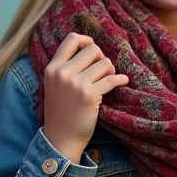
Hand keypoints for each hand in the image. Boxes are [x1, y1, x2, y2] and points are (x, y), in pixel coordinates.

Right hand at [42, 32, 128, 162]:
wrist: (61, 138)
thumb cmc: (61, 111)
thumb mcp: (54, 84)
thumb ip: (65, 67)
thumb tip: (90, 48)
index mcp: (53, 68)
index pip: (71, 39)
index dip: (86, 40)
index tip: (93, 52)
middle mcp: (63, 73)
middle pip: (92, 49)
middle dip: (101, 58)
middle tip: (102, 71)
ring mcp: (76, 84)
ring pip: (104, 62)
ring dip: (110, 70)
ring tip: (108, 80)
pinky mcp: (89, 95)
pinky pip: (112, 79)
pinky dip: (121, 79)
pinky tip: (123, 81)